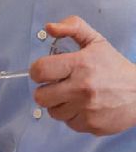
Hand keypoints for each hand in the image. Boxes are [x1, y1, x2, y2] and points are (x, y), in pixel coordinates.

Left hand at [29, 15, 135, 135]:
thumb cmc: (114, 68)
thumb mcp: (96, 42)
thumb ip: (73, 28)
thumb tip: (50, 27)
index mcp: (81, 64)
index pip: (40, 70)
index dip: (37, 72)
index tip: (44, 73)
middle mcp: (81, 87)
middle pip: (40, 97)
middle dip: (46, 91)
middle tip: (58, 87)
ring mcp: (85, 108)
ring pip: (52, 112)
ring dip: (59, 105)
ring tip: (74, 97)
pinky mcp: (88, 124)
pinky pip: (67, 123)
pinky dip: (72, 116)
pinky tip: (84, 107)